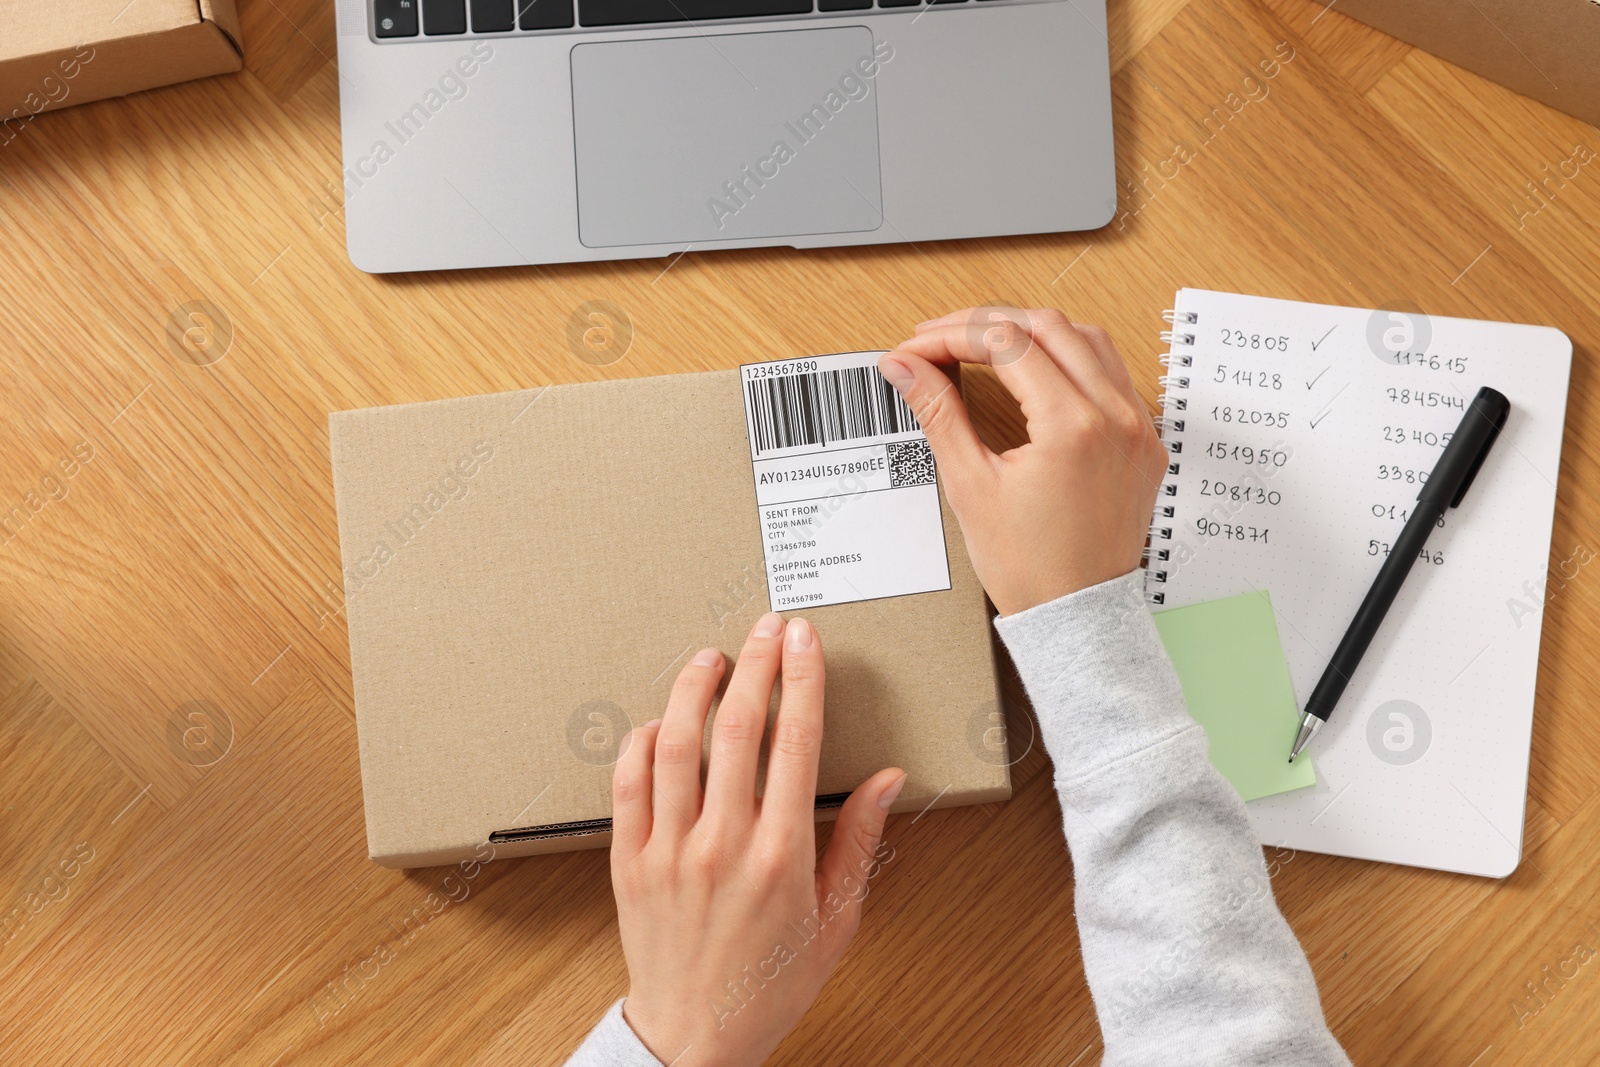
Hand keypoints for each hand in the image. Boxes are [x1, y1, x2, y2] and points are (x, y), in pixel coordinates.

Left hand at [611, 613, 905, 1066]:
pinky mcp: (629, 862)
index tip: (806, 642)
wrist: (696, 1036)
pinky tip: (659, 721)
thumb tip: (888, 780)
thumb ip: (858, 842)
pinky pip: (627, 785)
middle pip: (738, 729)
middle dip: (756, 666)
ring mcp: (669, 851)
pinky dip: (640, 743)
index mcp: (783, 856)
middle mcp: (723, 845)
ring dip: (693, 690)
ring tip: (711, 659)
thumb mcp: (836, 920)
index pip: (796, 743)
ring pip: (675, 745)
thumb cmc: (770, 982)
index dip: (802, 681)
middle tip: (767, 629)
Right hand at [878, 307, 1166, 615]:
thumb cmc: (1030, 568)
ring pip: (1087, 339)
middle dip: (986, 324)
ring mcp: (1138, 427)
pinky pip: (1113, 374)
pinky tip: (1038, 372)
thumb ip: (939, 413)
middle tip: (939, 340)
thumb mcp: (971, 485)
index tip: (917, 350)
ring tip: (985, 347)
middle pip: (1047, 326)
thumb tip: (904, 368)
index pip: (1005, 343)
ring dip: (1032, 332)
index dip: (951, 337)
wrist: (1077, 616)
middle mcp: (1116, 417)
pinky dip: (1071, 359)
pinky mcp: (1145, 441)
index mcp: (1073, 427)